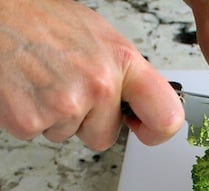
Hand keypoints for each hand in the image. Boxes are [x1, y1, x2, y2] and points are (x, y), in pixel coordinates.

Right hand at [0, 0, 183, 149]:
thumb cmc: (40, 20)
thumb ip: (125, 75)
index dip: (157, 131)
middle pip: (105, 137)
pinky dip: (29, 116)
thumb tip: (144, 103)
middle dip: (86, 120)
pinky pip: (38, 134)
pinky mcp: (32, 119)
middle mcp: (99, 83)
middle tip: (65, 84)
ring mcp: (66, 103)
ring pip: (70, 136)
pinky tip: (25, 88)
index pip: (166, 116)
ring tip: (42, 79)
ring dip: (55, 115)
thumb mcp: (98, 38)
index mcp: (122, 62)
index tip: (144, 130)